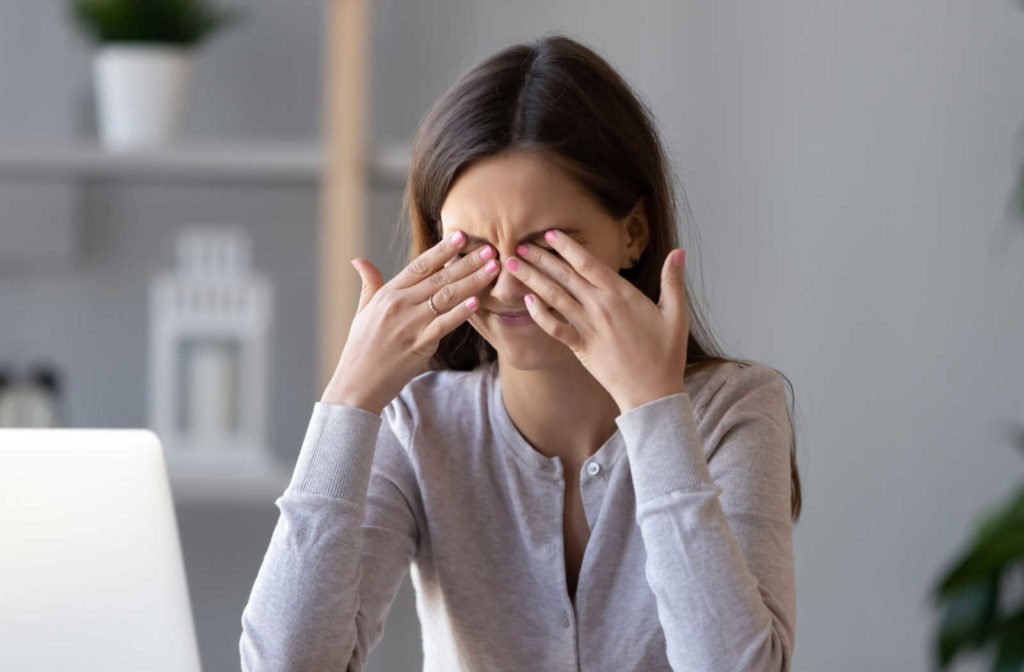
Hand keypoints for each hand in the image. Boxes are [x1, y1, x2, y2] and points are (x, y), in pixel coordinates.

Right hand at [321, 230, 499, 413]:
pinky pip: (444, 325)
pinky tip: (477, 302)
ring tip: (492, 269)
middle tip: (490, 249)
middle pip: (439, 277)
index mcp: (388, 293)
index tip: (462, 236)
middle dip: (467, 262)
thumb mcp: (362, 311)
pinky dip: (461, 313)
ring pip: (446, 297)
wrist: (356, 384)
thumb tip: (359, 260)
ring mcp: (409, 325)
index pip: (420, 265)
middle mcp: (399, 304)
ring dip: (472, 282)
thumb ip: (369, 284)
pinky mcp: (418, 345)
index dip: (443, 250)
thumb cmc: (360, 348)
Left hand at [505, 230, 689, 412]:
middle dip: (540, 257)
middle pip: (564, 275)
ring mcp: (588, 327)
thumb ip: (673, 280)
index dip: (567, 246)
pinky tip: (526, 301)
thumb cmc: (666, 354)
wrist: (653, 392)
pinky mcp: (580, 347)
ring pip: (554, 296)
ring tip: (512, 264)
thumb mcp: (676, 314)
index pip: (589, 263)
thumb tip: (679, 251)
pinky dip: (539, 314)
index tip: (550, 233)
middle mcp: (600, 307)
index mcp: (622, 294)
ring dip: (531, 278)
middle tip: (519, 242)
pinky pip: (554, 327)